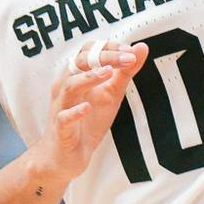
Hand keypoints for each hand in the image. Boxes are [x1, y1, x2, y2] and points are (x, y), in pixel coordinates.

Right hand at [30, 38, 148, 184]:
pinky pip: (64, 118)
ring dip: (88, 78)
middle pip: (78, 62)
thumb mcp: (111, 95)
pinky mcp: (61, 130)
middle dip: (103, 57)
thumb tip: (141, 48)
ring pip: (69, 86)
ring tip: (108, 72)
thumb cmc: (86, 122)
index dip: (108, 47)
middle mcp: (66, 88)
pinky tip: (87, 107)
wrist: (65, 157)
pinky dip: (75, 112)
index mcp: (76, 76)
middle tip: (127, 58)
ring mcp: (61, 108)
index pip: (87, 50)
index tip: (130, 51)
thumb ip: (125, 72)